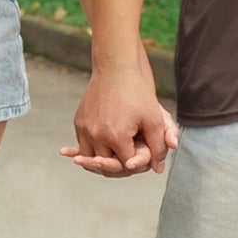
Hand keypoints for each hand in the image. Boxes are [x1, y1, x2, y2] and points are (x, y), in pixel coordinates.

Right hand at [62, 60, 179, 177]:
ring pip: (91, 158)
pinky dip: (92, 148)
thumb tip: (158, 169)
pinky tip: (102, 145)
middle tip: (129, 161)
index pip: (126, 165)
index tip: (143, 158)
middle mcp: (96, 136)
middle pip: (106, 165)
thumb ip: (158, 147)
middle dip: (118, 165)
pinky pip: (83, 144)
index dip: (137, 164)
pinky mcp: (78, 122)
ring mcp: (84, 129)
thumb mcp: (154, 120)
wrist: (115, 68)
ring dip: (102, 160)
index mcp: (116, 137)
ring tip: (114, 157)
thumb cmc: (138, 93)